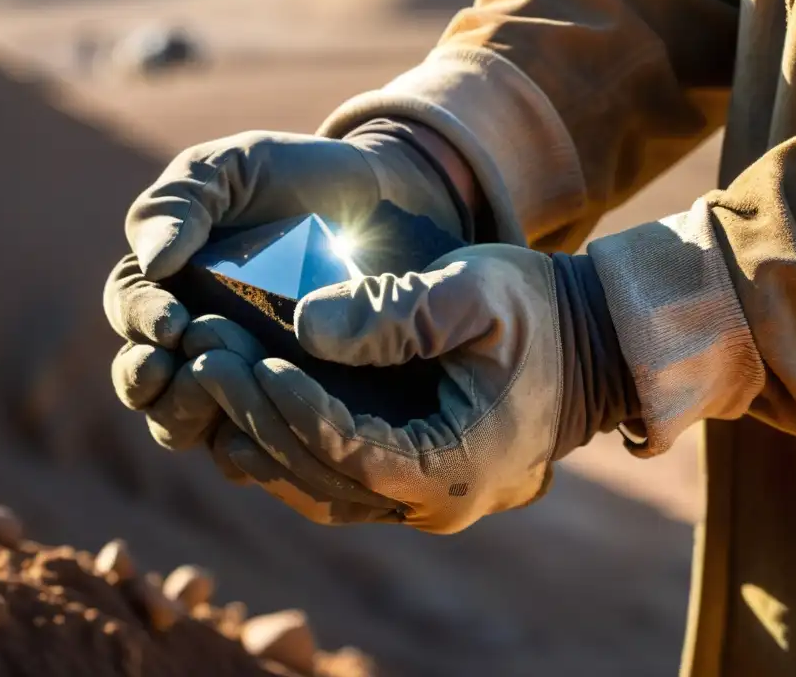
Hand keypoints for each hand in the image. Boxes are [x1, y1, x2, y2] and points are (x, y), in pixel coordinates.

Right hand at [104, 123, 466, 458]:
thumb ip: (183, 199)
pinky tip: (265, 435)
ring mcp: (237, 376)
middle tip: (180, 369)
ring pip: (186, 421)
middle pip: (145, 381)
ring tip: (217, 395)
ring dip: (187, 416)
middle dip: (148, 381)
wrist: (386, 203)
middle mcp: (191, 337)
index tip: (173, 323)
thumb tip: (152, 262)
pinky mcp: (286, 405)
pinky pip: (252, 444)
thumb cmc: (301, 178)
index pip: (130, 309)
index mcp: (167, 281)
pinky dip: (246, 446)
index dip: (140, 321)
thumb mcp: (236, 168)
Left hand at [191, 244, 640, 532]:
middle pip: (320, 477)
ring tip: (208, 374)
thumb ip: (400, 311)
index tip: (241, 358)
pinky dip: (285, 444)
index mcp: (457, 466)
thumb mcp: (481, 293)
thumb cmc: (541, 313)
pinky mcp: (407, 479)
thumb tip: (307, 324)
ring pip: (316, 486)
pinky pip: (331, 477)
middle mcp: (433, 503)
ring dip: (259, 434)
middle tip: (203, 358)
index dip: (291, 408)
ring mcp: (419, 499)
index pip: (350, 451)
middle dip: (256, 417)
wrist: (591, 348)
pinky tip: (243, 401)